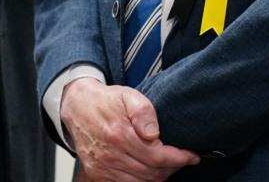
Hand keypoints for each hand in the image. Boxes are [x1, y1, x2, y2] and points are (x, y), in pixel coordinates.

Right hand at [61, 78, 198, 181]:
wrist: (77, 107)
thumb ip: (144, 111)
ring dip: (159, 176)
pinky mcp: (97, 174)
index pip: (158, 157)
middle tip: (181, 158)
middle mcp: (110, 154)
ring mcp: (102, 167)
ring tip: (167, 164)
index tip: (191, 155)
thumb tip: (154, 133)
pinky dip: (142, 181)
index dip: (179, 158)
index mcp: (120, 134)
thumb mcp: (128, 95)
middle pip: (152, 173)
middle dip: (172, 167)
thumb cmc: (105, 101)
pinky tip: (149, 170)